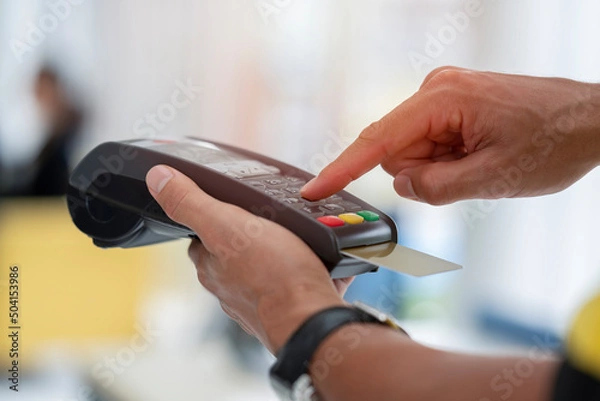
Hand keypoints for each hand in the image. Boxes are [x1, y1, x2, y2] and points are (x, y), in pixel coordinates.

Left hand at [145, 165, 350, 352]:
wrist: (313, 319)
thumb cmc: (273, 275)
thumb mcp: (226, 225)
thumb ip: (191, 202)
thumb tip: (157, 178)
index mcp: (212, 265)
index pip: (198, 238)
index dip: (209, 217)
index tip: (223, 204)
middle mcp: (231, 286)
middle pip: (229, 254)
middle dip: (245, 235)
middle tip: (267, 215)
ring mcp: (260, 300)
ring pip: (262, 269)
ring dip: (275, 253)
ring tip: (294, 234)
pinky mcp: (291, 306)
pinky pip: (293, 282)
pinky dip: (301, 270)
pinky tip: (315, 260)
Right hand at [301, 67, 599, 204]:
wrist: (593, 120)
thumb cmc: (554, 142)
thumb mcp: (492, 178)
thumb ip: (435, 187)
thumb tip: (401, 184)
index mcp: (441, 100)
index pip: (377, 141)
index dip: (342, 169)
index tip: (313, 190)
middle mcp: (436, 90)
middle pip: (396, 150)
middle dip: (422, 172)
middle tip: (469, 173)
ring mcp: (444, 96)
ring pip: (413, 150)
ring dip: (439, 168)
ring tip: (481, 162)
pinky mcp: (452, 105)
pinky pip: (430, 143)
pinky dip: (448, 159)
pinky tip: (480, 153)